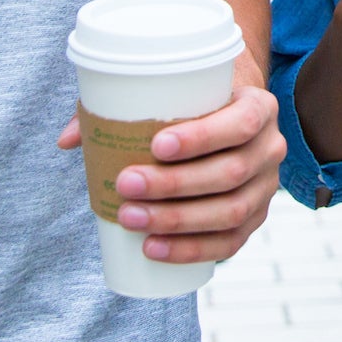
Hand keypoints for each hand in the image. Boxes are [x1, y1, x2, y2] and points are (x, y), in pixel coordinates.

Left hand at [54, 83, 285, 263]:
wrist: (228, 119)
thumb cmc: (193, 103)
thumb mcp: (168, 91)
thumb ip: (120, 106)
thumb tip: (69, 140)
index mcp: (259, 107)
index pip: (241, 123)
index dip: (202, 138)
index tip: (156, 145)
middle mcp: (271, 148)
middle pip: (231, 173)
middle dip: (174, 185)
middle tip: (126, 184)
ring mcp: (266, 188)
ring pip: (229, 212)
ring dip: (177, 220)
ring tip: (130, 217)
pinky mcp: (254, 219)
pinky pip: (229, 242)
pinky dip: (191, 250)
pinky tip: (153, 248)